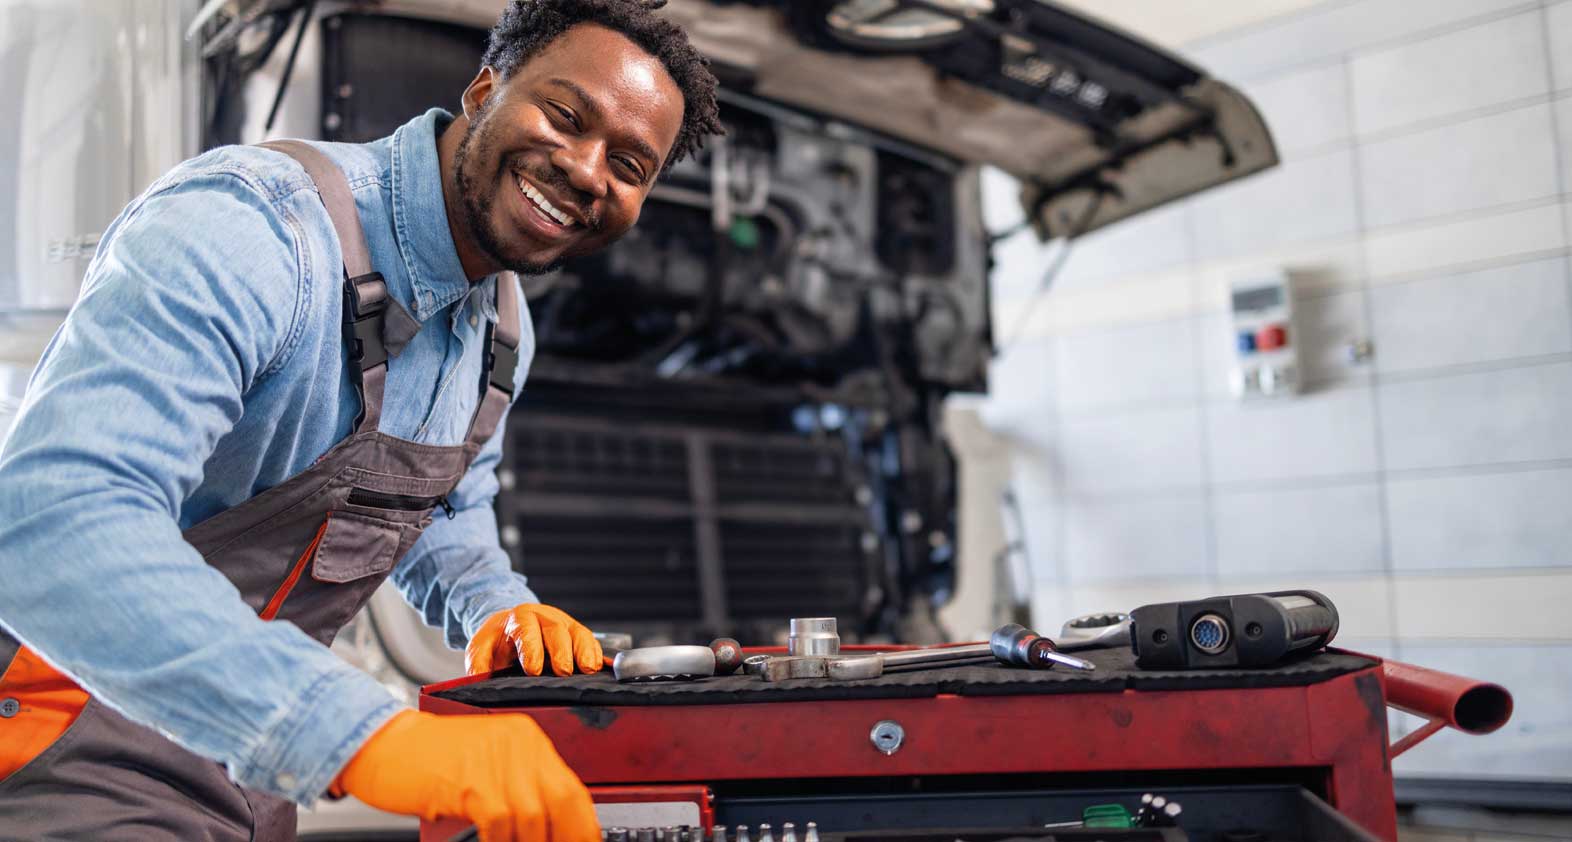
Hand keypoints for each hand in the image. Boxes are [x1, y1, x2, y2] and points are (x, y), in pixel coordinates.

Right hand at [335, 710, 598, 841]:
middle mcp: (518, 744)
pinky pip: (500, 823)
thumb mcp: (486, 768)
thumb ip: (519, 790)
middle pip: (564, 801)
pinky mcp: (471, 780)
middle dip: (565, 836)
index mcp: (526, 740)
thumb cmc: (428, 761)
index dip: (580, 826)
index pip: (572, 789)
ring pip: (533, 817)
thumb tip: (548, 829)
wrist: (382, 746)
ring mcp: (496, 760)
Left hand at [465, 603, 602, 676]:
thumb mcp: (481, 649)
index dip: (531, 649)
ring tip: (588, 669)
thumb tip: (478, 681)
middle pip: (556, 630)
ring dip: (584, 651)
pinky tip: (598, 667)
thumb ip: (478, 664)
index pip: (526, 630)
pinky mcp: (577, 634)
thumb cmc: (497, 642)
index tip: (532, 669)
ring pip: (577, 633)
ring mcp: (564, 624)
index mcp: (518, 619)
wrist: (511, 628)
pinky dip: (595, 653)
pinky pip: (590, 640)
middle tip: (562, 672)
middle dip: (560, 651)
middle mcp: (544, 617)